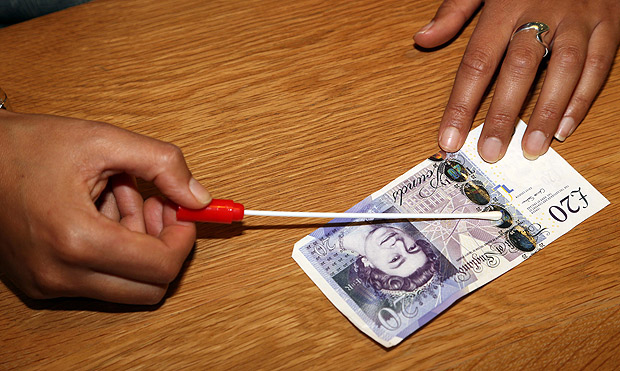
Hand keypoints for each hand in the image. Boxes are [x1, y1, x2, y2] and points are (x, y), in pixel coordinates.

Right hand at [0, 110, 211, 303]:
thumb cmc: (26, 146)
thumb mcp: (102, 141)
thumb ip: (161, 165)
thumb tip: (199, 198)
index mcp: (76, 240)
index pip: (160, 266)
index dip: (183, 239)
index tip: (183, 212)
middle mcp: (60, 274)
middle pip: (148, 288)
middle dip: (164, 246)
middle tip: (156, 206)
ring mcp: (47, 285)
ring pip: (124, 286)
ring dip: (137, 247)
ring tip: (121, 198)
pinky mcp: (39, 285)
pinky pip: (97, 282)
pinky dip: (112, 252)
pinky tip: (99, 212)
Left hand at [414, 0, 619, 161]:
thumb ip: (455, 11)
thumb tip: (423, 38)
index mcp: (505, 5)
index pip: (477, 62)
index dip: (461, 103)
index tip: (449, 138)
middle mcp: (542, 11)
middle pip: (519, 69)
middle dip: (503, 114)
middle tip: (491, 151)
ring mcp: (578, 19)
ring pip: (565, 69)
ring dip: (547, 112)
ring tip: (533, 148)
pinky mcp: (609, 23)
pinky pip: (600, 64)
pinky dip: (583, 98)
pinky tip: (565, 127)